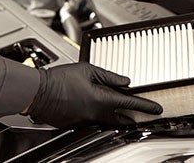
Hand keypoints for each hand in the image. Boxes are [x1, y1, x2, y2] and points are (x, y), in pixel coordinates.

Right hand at [27, 62, 162, 128]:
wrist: (38, 93)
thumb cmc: (58, 80)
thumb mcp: (87, 70)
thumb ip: (109, 76)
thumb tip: (124, 81)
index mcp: (100, 99)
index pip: (129, 104)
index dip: (145, 106)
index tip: (155, 108)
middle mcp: (95, 113)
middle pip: (121, 118)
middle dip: (133, 116)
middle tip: (142, 113)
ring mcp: (86, 121)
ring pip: (108, 120)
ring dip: (116, 115)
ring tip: (122, 109)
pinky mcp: (77, 123)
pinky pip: (94, 120)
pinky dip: (100, 115)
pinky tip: (97, 107)